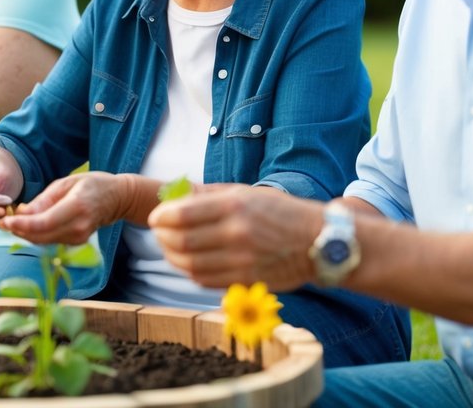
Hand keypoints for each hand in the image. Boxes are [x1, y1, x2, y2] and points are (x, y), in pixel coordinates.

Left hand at [0, 171, 130, 244]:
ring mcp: (79, 238)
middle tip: (1, 221)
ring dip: (24, 234)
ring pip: (43, 241)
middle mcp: (78, 227)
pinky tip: (26, 225)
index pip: (44, 223)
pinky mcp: (77, 243)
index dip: (22, 225)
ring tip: (10, 222)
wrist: (116, 198)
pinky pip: (50, 241)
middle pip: (41, 236)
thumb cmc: (91, 184)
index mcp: (76, 207)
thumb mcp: (66, 183)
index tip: (5, 221)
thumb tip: (22, 213)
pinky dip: (35, 234)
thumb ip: (44, 200)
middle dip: (18, 231)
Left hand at [147, 183, 319, 289]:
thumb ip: (207, 194)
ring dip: (172, 257)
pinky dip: (190, 272)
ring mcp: (242, 260)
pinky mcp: (246, 281)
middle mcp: (236, 233)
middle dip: (162, 238)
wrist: (317, 242)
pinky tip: (188, 262)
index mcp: (234, 206)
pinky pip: (205, 280)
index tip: (154, 217)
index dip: (160, 217)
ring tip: (170, 248)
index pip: (181, 214)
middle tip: (159, 233)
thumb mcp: (245, 192)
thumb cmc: (279, 212)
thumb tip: (172, 194)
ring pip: (189, 265)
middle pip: (181, 242)